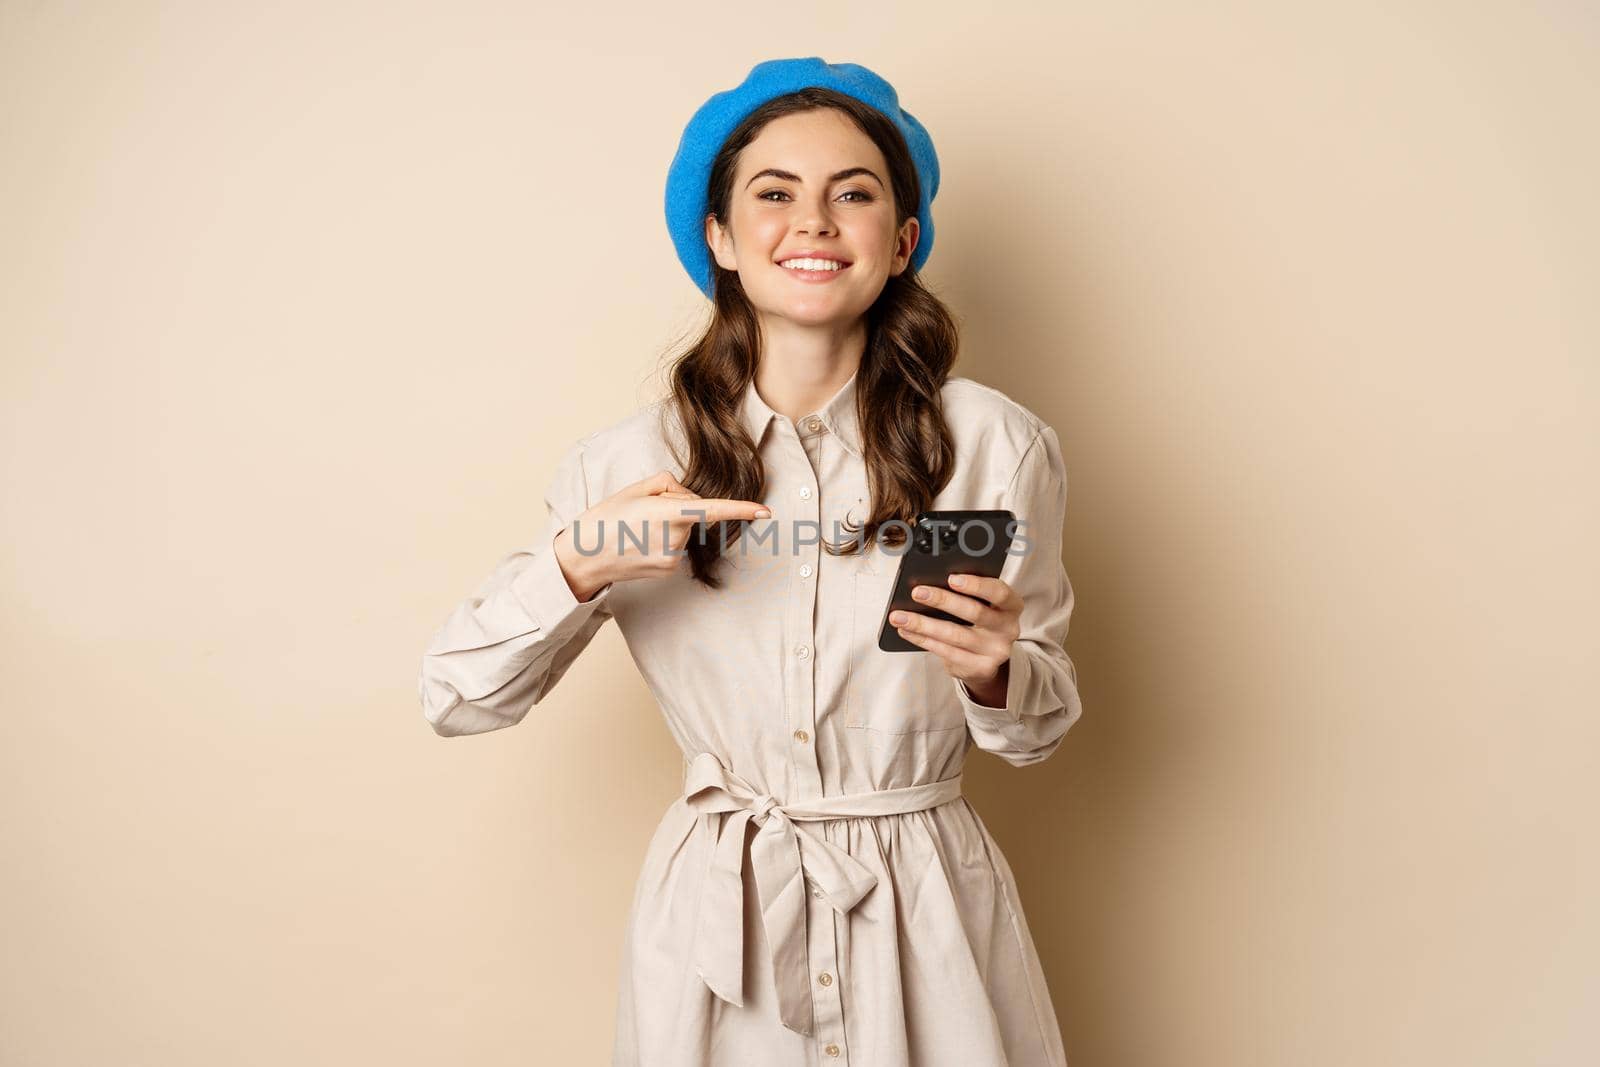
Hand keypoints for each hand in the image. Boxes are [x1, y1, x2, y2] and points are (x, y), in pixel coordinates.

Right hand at [554, 470, 769, 598]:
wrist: (585, 558)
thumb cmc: (607, 519)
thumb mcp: (634, 489)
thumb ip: (669, 484)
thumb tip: (689, 497)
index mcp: (666, 514)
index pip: (712, 510)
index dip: (741, 510)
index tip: (765, 512)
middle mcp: (675, 537)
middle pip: (693, 511)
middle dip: (677, 505)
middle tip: (643, 511)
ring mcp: (674, 556)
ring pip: (685, 529)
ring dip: (670, 523)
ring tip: (639, 528)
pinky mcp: (670, 568)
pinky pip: (677, 544)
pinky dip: (664, 539)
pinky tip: (642, 542)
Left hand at [889, 573, 1021, 706]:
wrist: (987, 659)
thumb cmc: (980, 621)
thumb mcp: (983, 605)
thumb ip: (968, 593)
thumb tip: (932, 581)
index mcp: (1011, 606)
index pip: (999, 592)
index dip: (976, 585)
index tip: (951, 578)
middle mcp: (1008, 629)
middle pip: (974, 613)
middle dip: (943, 600)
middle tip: (917, 592)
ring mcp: (995, 651)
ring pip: (955, 635)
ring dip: (923, 624)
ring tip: (899, 616)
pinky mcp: (980, 668)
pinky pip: (946, 652)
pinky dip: (923, 640)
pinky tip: (907, 631)